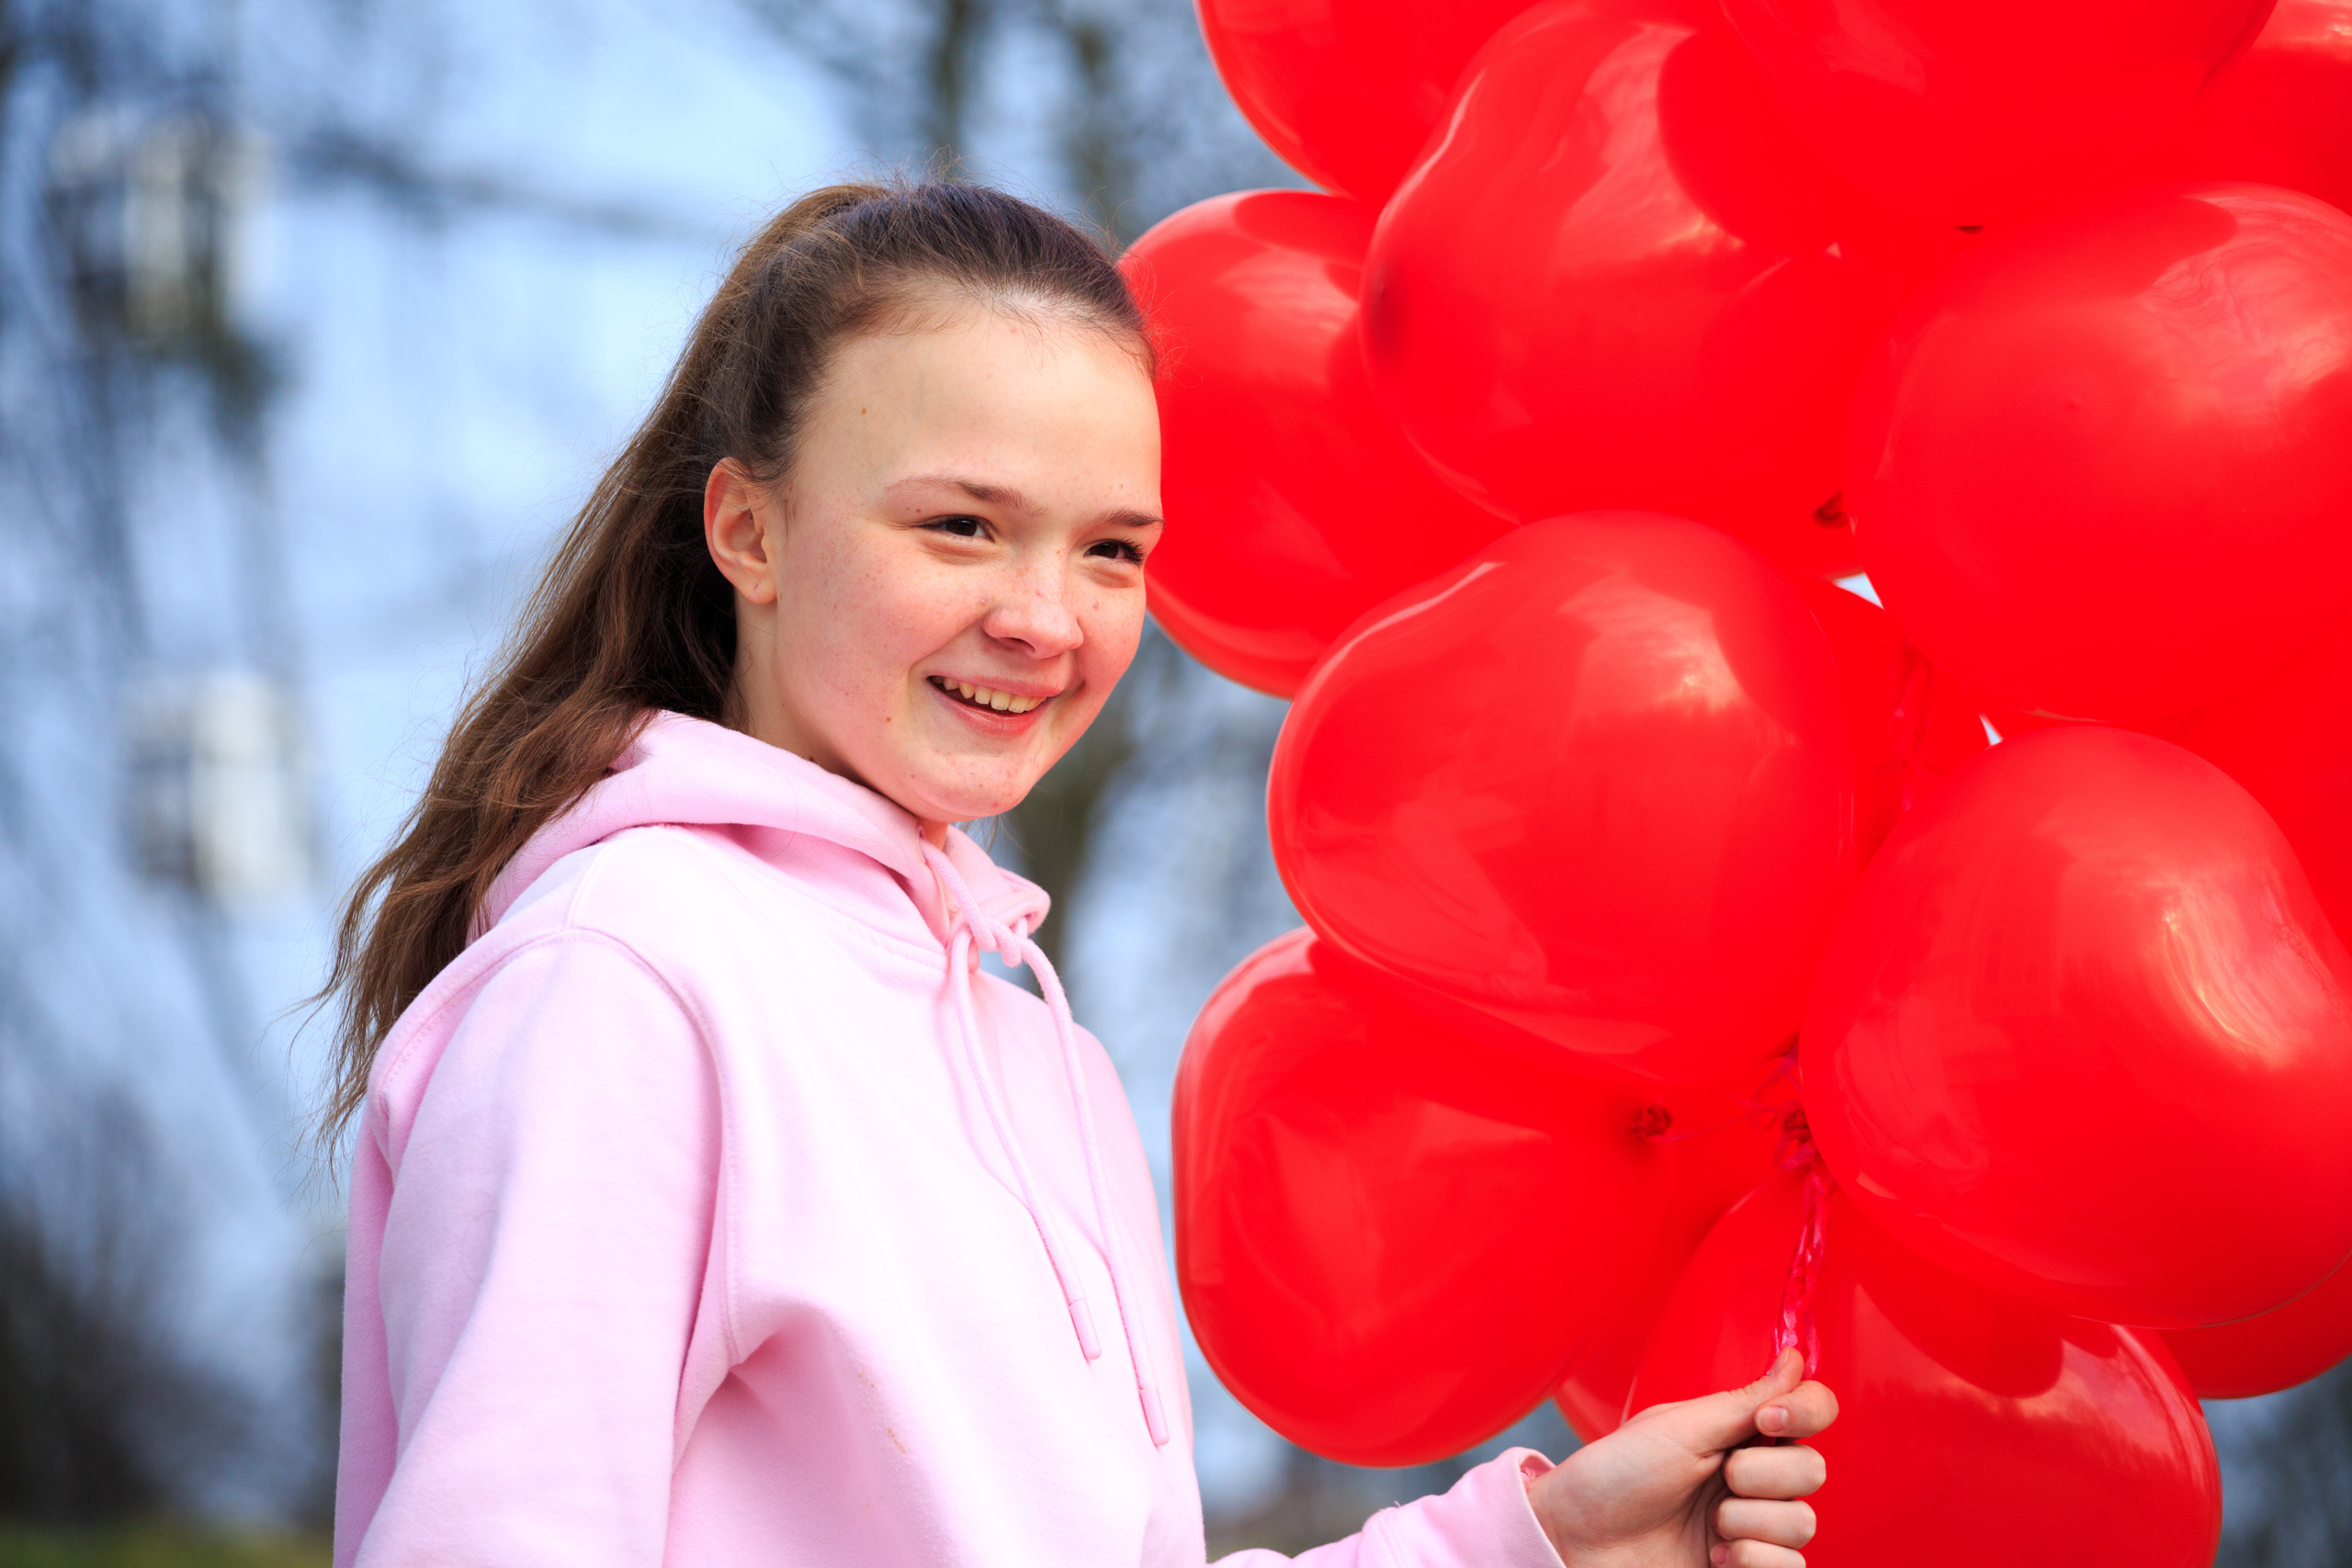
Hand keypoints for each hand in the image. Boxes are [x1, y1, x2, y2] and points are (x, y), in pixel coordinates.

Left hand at [1526, 1348, 1837, 1567]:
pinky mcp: (1750, 1565)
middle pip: (1812, 1469)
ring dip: (1749, 1522)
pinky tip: (1715, 1555)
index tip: (1769, 1420)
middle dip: (1761, 1475)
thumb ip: (1744, 1401)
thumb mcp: (1678, 1427)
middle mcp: (1753, 1475)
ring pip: (1803, 1521)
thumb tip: (1793, 1360)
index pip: (1812, 1408)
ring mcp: (1753, 1523)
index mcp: (1737, 1430)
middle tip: (1717, 1477)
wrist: (1581, 1541)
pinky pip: (1791, 1565)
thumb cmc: (1614, 1477)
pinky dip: (1752, 1559)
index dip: (1807, 1409)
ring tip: (1706, 1525)